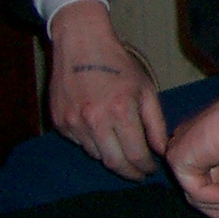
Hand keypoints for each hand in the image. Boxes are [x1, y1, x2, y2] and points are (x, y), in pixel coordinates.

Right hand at [47, 1, 166, 179]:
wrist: (80, 44)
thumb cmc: (118, 64)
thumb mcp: (145, 89)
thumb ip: (155, 123)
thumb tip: (160, 151)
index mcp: (120, 111)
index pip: (135, 154)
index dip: (145, 167)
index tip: (150, 170)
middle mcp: (94, 120)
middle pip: (114, 162)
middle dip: (129, 172)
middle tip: (138, 173)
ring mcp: (72, 123)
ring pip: (95, 154)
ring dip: (111, 156)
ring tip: (121, 150)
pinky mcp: (58, 122)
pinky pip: (79, 142)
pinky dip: (92, 143)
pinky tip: (100, 131)